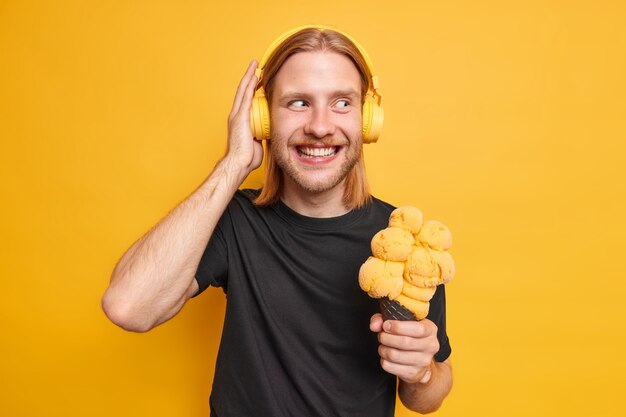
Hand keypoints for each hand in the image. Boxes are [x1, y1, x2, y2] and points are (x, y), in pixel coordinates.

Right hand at [225, 60, 263, 174]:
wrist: (239, 164)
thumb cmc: (247, 158)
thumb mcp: (258, 142)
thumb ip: (262, 133)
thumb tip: (270, 131)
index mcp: (240, 121)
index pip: (246, 100)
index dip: (251, 88)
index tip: (258, 80)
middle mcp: (236, 115)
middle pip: (243, 91)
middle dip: (249, 77)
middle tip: (255, 65)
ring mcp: (237, 114)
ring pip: (243, 90)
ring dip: (249, 76)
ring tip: (255, 65)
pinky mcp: (240, 116)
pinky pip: (246, 96)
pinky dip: (250, 84)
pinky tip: (254, 75)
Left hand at [370, 313, 439, 383]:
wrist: (419, 360)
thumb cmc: (409, 336)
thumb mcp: (401, 322)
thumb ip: (384, 318)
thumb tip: (374, 325)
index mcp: (430, 330)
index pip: (417, 329)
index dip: (398, 327)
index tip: (386, 325)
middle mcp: (430, 346)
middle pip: (404, 342)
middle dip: (386, 337)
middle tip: (382, 335)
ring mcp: (423, 362)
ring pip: (394, 355)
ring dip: (383, 348)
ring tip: (383, 345)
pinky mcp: (413, 374)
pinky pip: (389, 366)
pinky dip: (383, 359)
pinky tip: (387, 356)